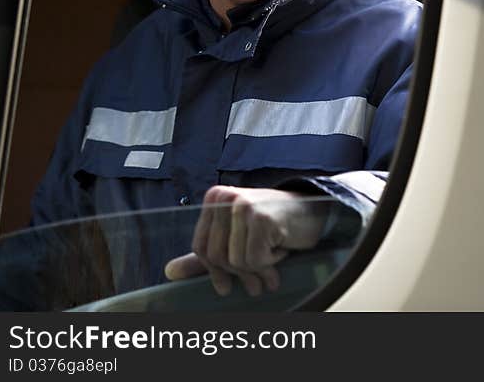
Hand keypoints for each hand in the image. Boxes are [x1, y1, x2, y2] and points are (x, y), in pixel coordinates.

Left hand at [164, 185, 328, 296]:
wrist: (314, 211)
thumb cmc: (275, 223)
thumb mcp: (238, 236)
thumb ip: (207, 253)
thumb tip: (169, 272)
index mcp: (215, 198)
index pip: (201, 246)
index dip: (213, 270)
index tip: (225, 286)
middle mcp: (225, 197)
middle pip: (216, 255)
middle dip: (239, 273)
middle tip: (258, 281)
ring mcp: (242, 205)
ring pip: (236, 260)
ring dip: (258, 267)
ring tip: (274, 260)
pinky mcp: (260, 217)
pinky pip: (254, 258)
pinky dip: (270, 262)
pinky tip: (282, 249)